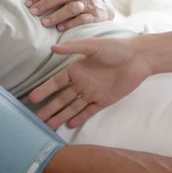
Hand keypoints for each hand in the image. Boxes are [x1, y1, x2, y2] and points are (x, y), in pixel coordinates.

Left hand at [26, 0, 114, 30]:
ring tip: (44, 23)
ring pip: (71, 8)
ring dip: (56, 16)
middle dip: (45, 4)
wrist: (105, 6)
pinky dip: (70, 24)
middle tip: (33, 13)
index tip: (28, 4)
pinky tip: (60, 28)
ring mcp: (89, 2)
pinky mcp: (96, 15)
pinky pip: (82, 19)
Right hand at [28, 36, 150, 128]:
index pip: (56, 83)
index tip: (32, 99)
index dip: (44, 90)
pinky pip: (89, 111)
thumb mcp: (93, 46)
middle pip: (62, 98)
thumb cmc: (116, 48)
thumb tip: (52, 48)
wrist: (139, 58)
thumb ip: (74, 48)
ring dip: (61, 116)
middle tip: (36, 119)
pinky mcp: (104, 100)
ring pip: (73, 107)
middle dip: (49, 108)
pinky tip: (68, 124)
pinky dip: (79, 117)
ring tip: (48, 126)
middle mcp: (82, 82)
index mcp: (76, 69)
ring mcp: (92, 92)